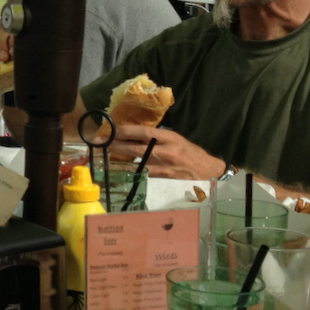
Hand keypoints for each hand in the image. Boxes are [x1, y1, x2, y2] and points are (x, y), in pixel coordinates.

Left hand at [107, 123, 224, 179]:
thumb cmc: (190, 153)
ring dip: (120, 159)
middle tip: (101, 142)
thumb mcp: (175, 139)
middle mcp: (166, 152)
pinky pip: (144, 174)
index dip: (125, 131)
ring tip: (105, 155)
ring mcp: (164, 167)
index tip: (112, 130)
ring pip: (137, 163)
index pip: (143, 132)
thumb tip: (135, 134)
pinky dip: (131, 170)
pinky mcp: (163, 179)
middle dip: (116, 145)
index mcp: (169, 138)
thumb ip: (157, 137)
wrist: (208, 171)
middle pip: (136, 148)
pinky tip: (120, 169)